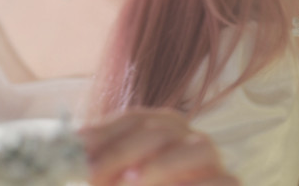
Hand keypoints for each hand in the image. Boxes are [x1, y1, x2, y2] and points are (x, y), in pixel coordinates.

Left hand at [79, 107, 239, 185]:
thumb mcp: (116, 180)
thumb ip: (101, 171)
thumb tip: (68, 152)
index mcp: (162, 130)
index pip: (135, 119)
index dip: (104, 132)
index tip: (75, 149)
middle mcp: (189, 139)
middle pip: (160, 130)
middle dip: (122, 151)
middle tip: (91, 174)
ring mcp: (213, 162)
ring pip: (198, 148)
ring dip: (163, 164)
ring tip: (130, 182)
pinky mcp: (230, 184)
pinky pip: (222, 182)